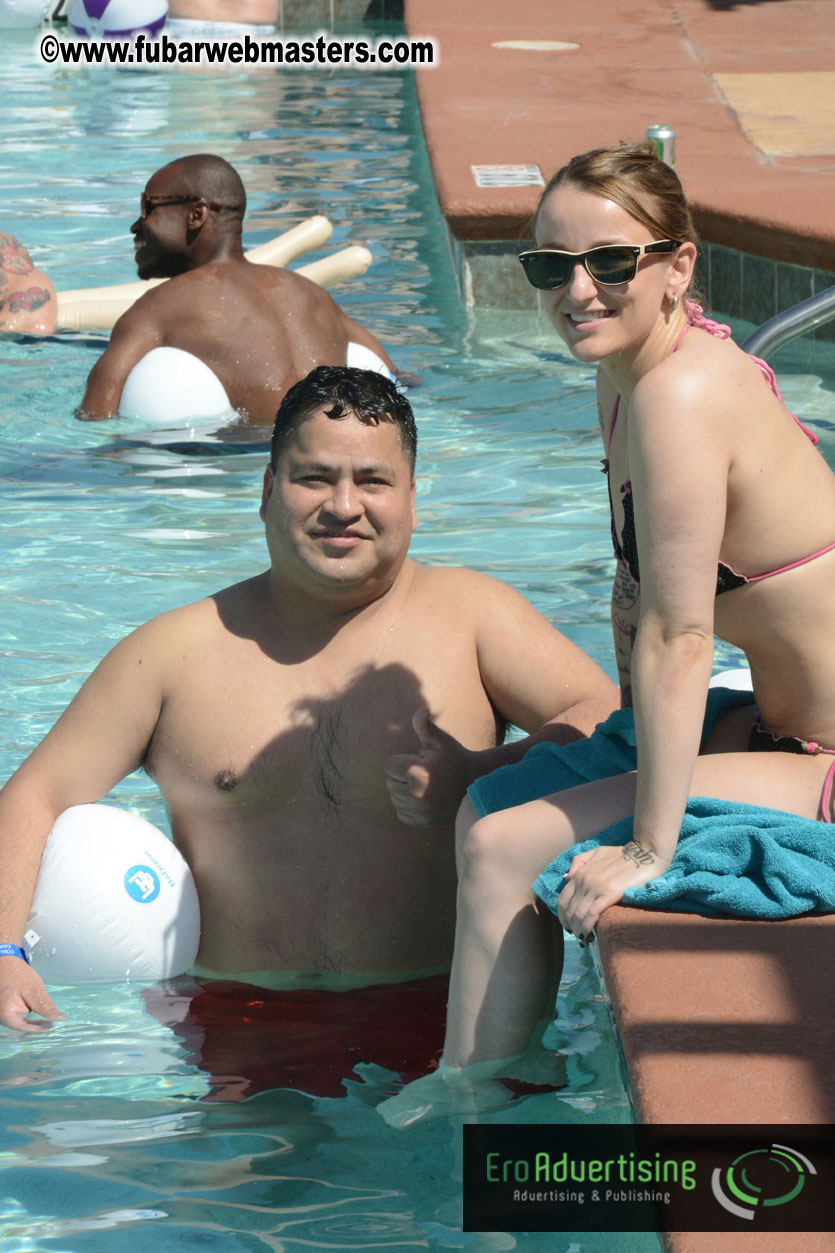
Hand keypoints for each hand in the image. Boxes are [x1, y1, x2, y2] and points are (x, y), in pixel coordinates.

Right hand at [0, 957, 64, 1032]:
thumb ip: (46, 1007)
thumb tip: (60, 1019)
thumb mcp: (35, 991)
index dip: (39, 1029)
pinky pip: (15, 1016)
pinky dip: (25, 1016)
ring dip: (31, 1021)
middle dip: (36, 1026)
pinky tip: (36, 1013)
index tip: (52, 1028)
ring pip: (18, 1022)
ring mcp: (0, 1011)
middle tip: (51, 1024)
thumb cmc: (19, 974)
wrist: (5, 960)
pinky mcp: (3, 1007)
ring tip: (46, 1020)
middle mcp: (0, 1016)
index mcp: (6, 1014)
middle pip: (20, 1026)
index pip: (25, 1028)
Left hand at [386, 707, 475, 826]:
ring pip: (394, 798)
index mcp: (417, 773)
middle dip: (401, 776)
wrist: (476, 786)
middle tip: (422, 773)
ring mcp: (419, 811)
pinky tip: (423, 799)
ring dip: (404, 791)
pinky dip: (408, 807)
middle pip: (390, 782)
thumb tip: (421, 710)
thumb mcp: (443, 741)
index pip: (390, 766)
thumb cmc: (456, 760)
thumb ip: (426, 726)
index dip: (402, 761)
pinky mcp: (421, 822)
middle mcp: (415, 795)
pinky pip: (401, 813)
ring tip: (424, 785)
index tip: (418, 761)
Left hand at [557, 841, 669, 943]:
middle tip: (577, 937)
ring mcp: (596, 887)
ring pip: (578, 914)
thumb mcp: (596, 852)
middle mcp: (584, 880)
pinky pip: (592, 914)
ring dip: (578, 930)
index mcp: (580, 873)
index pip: (563, 899)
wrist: (645, 853)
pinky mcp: (610, 894)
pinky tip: (590, 936)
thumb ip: (579, 862)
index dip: (563, 916)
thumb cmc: (622, 854)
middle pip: (569, 910)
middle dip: (571, 927)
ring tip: (583, 940)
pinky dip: (587, 927)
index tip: (569, 926)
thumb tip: (566, 878)